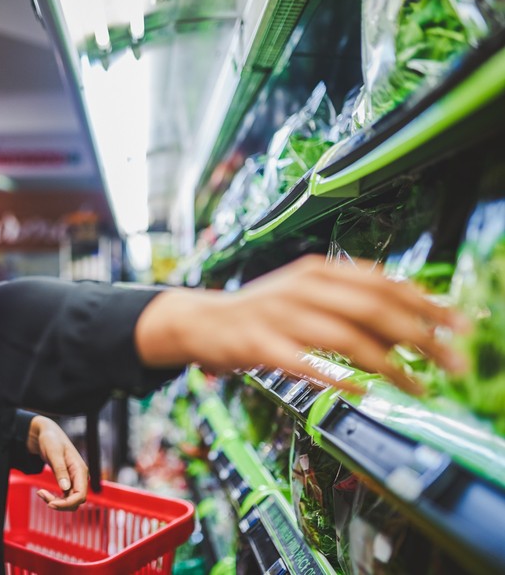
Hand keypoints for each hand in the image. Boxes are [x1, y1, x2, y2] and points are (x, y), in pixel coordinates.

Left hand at [26, 416, 87, 509]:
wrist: (47, 434)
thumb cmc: (51, 440)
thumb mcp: (54, 453)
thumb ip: (60, 470)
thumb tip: (65, 488)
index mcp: (80, 470)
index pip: (81, 495)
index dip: (67, 504)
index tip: (50, 504)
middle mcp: (80, 477)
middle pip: (76, 501)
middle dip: (60, 503)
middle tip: (41, 494)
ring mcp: (74, 480)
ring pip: (69, 501)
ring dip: (55, 502)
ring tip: (40, 492)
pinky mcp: (67, 482)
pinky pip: (64, 497)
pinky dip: (53, 498)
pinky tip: (42, 492)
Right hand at [136, 255, 469, 394]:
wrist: (202, 320)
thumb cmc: (262, 312)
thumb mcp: (308, 297)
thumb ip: (352, 307)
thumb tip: (407, 332)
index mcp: (317, 270)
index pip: (383, 282)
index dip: (426, 303)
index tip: (460, 325)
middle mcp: (301, 287)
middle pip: (372, 307)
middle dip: (420, 336)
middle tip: (452, 362)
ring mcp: (279, 315)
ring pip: (346, 337)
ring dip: (389, 366)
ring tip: (417, 388)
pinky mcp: (259, 345)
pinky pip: (305, 363)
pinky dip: (338, 378)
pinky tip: (362, 391)